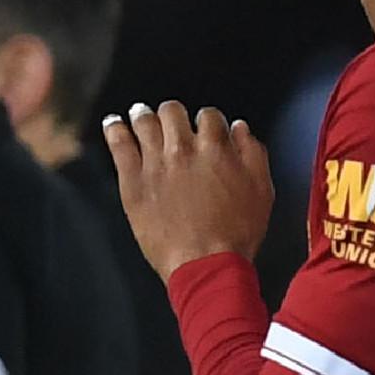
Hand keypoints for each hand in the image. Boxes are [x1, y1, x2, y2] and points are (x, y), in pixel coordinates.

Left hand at [108, 101, 272, 277]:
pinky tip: (113, 123)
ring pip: (144, 122)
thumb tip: (239, 128)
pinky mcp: (132, 181)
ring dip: (144, 115)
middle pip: (172, 112)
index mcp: (216, 149)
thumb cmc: (236, 233)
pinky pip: (119, 144)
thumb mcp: (261, 191)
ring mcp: (155, 164)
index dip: (208, 120)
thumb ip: (252, 153)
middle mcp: (183, 149)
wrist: (205, 263)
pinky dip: (115, 128)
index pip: (209, 116)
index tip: (205, 129)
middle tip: (172, 120)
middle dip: (174, 114)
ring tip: (141, 114)